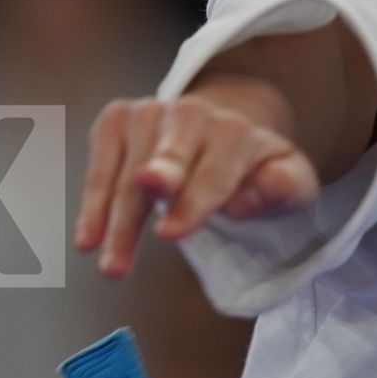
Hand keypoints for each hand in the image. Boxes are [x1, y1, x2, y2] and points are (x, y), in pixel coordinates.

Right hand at [74, 92, 320, 277]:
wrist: (224, 133)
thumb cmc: (254, 171)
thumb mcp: (288, 181)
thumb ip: (283, 187)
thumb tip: (246, 202)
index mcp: (237, 131)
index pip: (216, 170)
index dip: (194, 201)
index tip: (172, 233)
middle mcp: (193, 113)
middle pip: (169, 156)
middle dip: (155, 183)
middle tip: (142, 207)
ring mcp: (151, 111)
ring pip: (128, 170)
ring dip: (117, 220)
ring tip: (111, 267)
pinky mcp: (118, 118)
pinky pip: (99, 164)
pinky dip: (93, 203)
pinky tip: (88, 238)